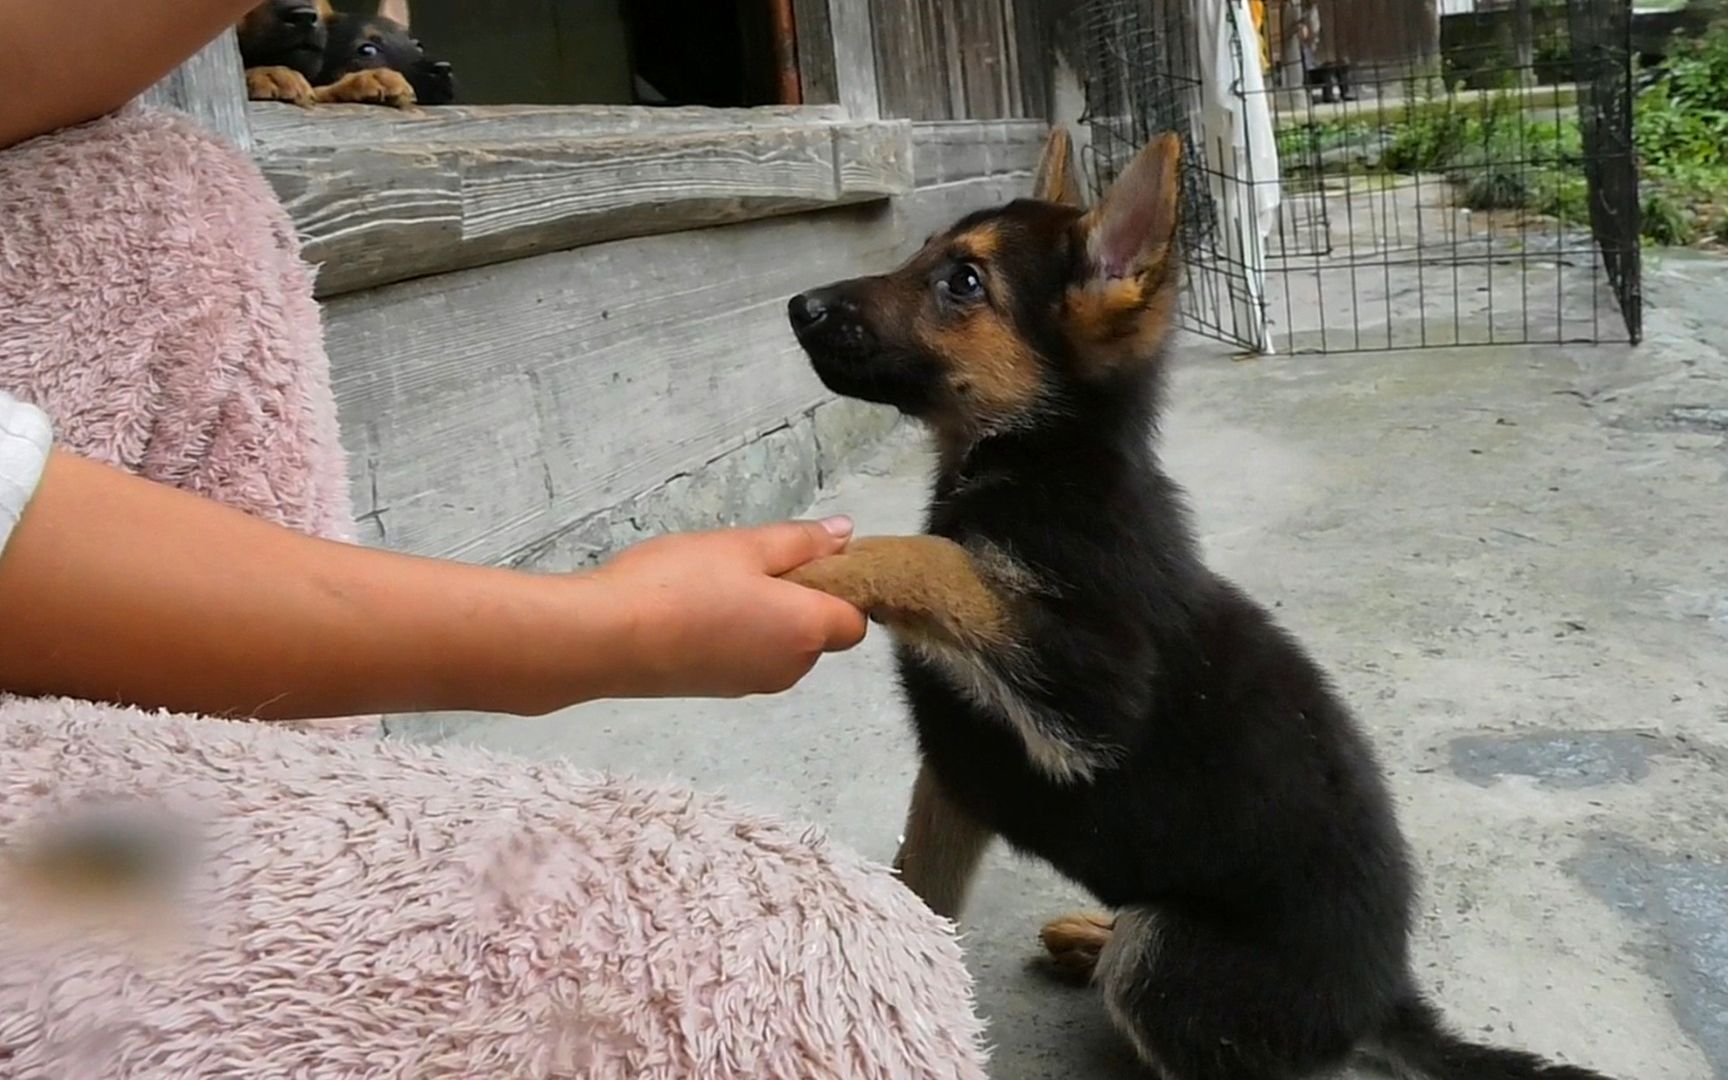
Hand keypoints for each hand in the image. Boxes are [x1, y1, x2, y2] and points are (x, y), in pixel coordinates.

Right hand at [588, 518, 869, 698]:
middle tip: (752, 562)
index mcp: (807, 631)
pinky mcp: (718, 691)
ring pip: (781, 645)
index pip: (855, 620)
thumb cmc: (680, 584)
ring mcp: (753, 685)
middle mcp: (790, 669)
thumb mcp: (745, 546)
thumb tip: (846, 536)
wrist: (604, 639)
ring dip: (766, 616)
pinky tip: (696, 610)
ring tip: (717, 583)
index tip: (807, 560)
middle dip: (800, 599)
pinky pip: (748, 657)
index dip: (841, 589)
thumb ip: (802, 542)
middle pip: (818, 633)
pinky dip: (737, 635)